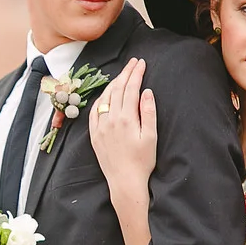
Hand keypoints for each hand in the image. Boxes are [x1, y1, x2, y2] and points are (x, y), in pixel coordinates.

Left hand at [87, 58, 157, 203]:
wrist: (125, 182)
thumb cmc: (142, 161)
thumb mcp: (150, 137)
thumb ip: (148, 112)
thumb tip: (146, 91)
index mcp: (126, 118)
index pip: (131, 89)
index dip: (136, 74)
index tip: (141, 63)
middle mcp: (110, 120)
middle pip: (117, 89)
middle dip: (126, 73)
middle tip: (133, 62)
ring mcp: (100, 127)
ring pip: (105, 98)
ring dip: (113, 84)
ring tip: (122, 74)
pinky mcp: (94, 135)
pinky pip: (94, 112)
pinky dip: (100, 99)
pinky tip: (105, 95)